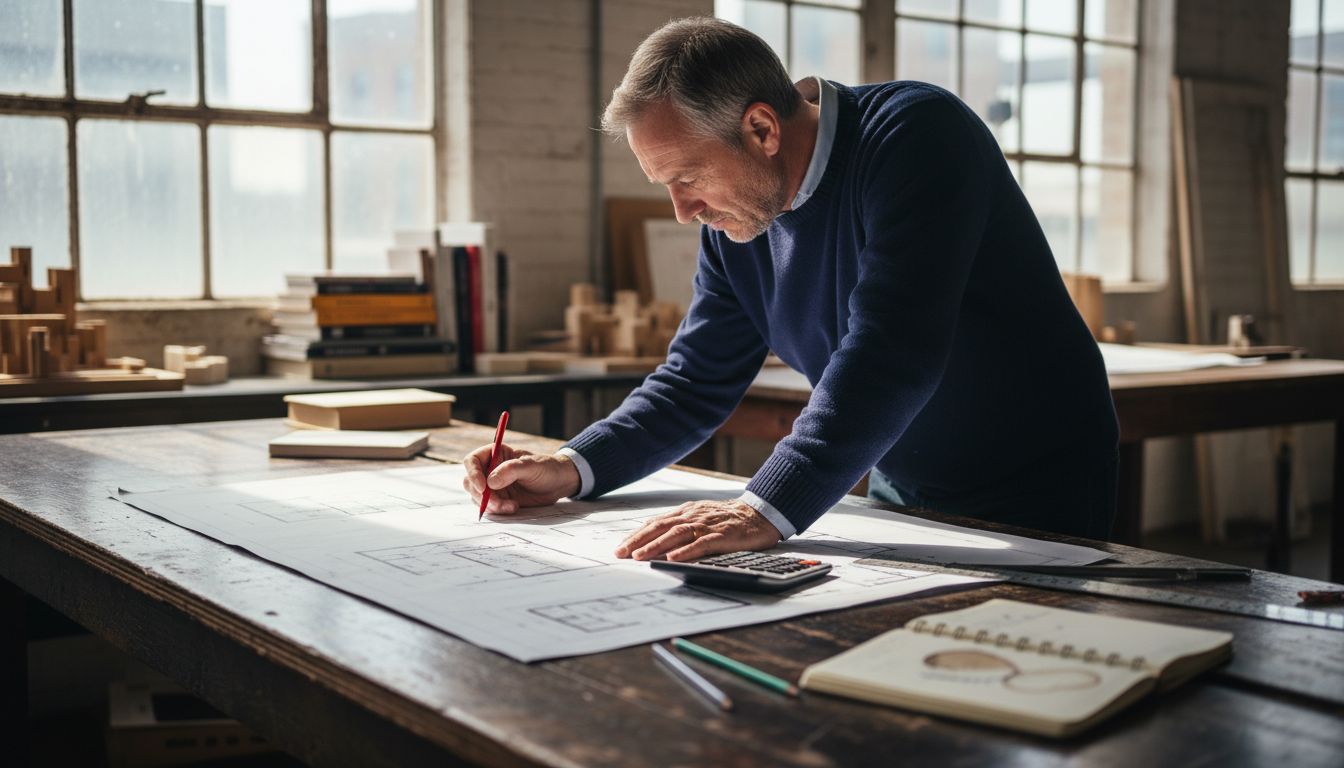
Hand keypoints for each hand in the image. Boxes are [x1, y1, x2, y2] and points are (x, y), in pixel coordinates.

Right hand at [462, 444, 581, 514]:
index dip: (473, 473)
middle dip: (481, 495)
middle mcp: (490, 469)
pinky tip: (514, 508)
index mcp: (496, 453)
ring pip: (478, 497)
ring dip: (490, 505)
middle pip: (471, 482)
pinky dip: (497, 510)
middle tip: (497, 503)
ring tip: (512, 506)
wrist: (558, 484)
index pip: (472, 460)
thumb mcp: (532, 466)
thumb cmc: (547, 468)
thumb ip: (511, 470)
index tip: (482, 487)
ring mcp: (493, 485)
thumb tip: (491, 482)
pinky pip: (489, 506)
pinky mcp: (499, 499)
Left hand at [615, 499, 781, 560]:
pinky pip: (702, 543)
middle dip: (639, 541)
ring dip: (656, 546)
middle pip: (661, 527)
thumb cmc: (727, 519)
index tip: (620, 548)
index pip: (656, 523)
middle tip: (621, 554)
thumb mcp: (700, 517)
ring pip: (677, 534)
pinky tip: (674, 558)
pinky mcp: (722, 535)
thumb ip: (680, 526)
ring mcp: (707, 525)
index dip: (637, 535)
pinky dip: (686, 551)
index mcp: (686, 512)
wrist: (759, 514)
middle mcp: (693, 516)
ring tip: (640, 557)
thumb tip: (655, 539)